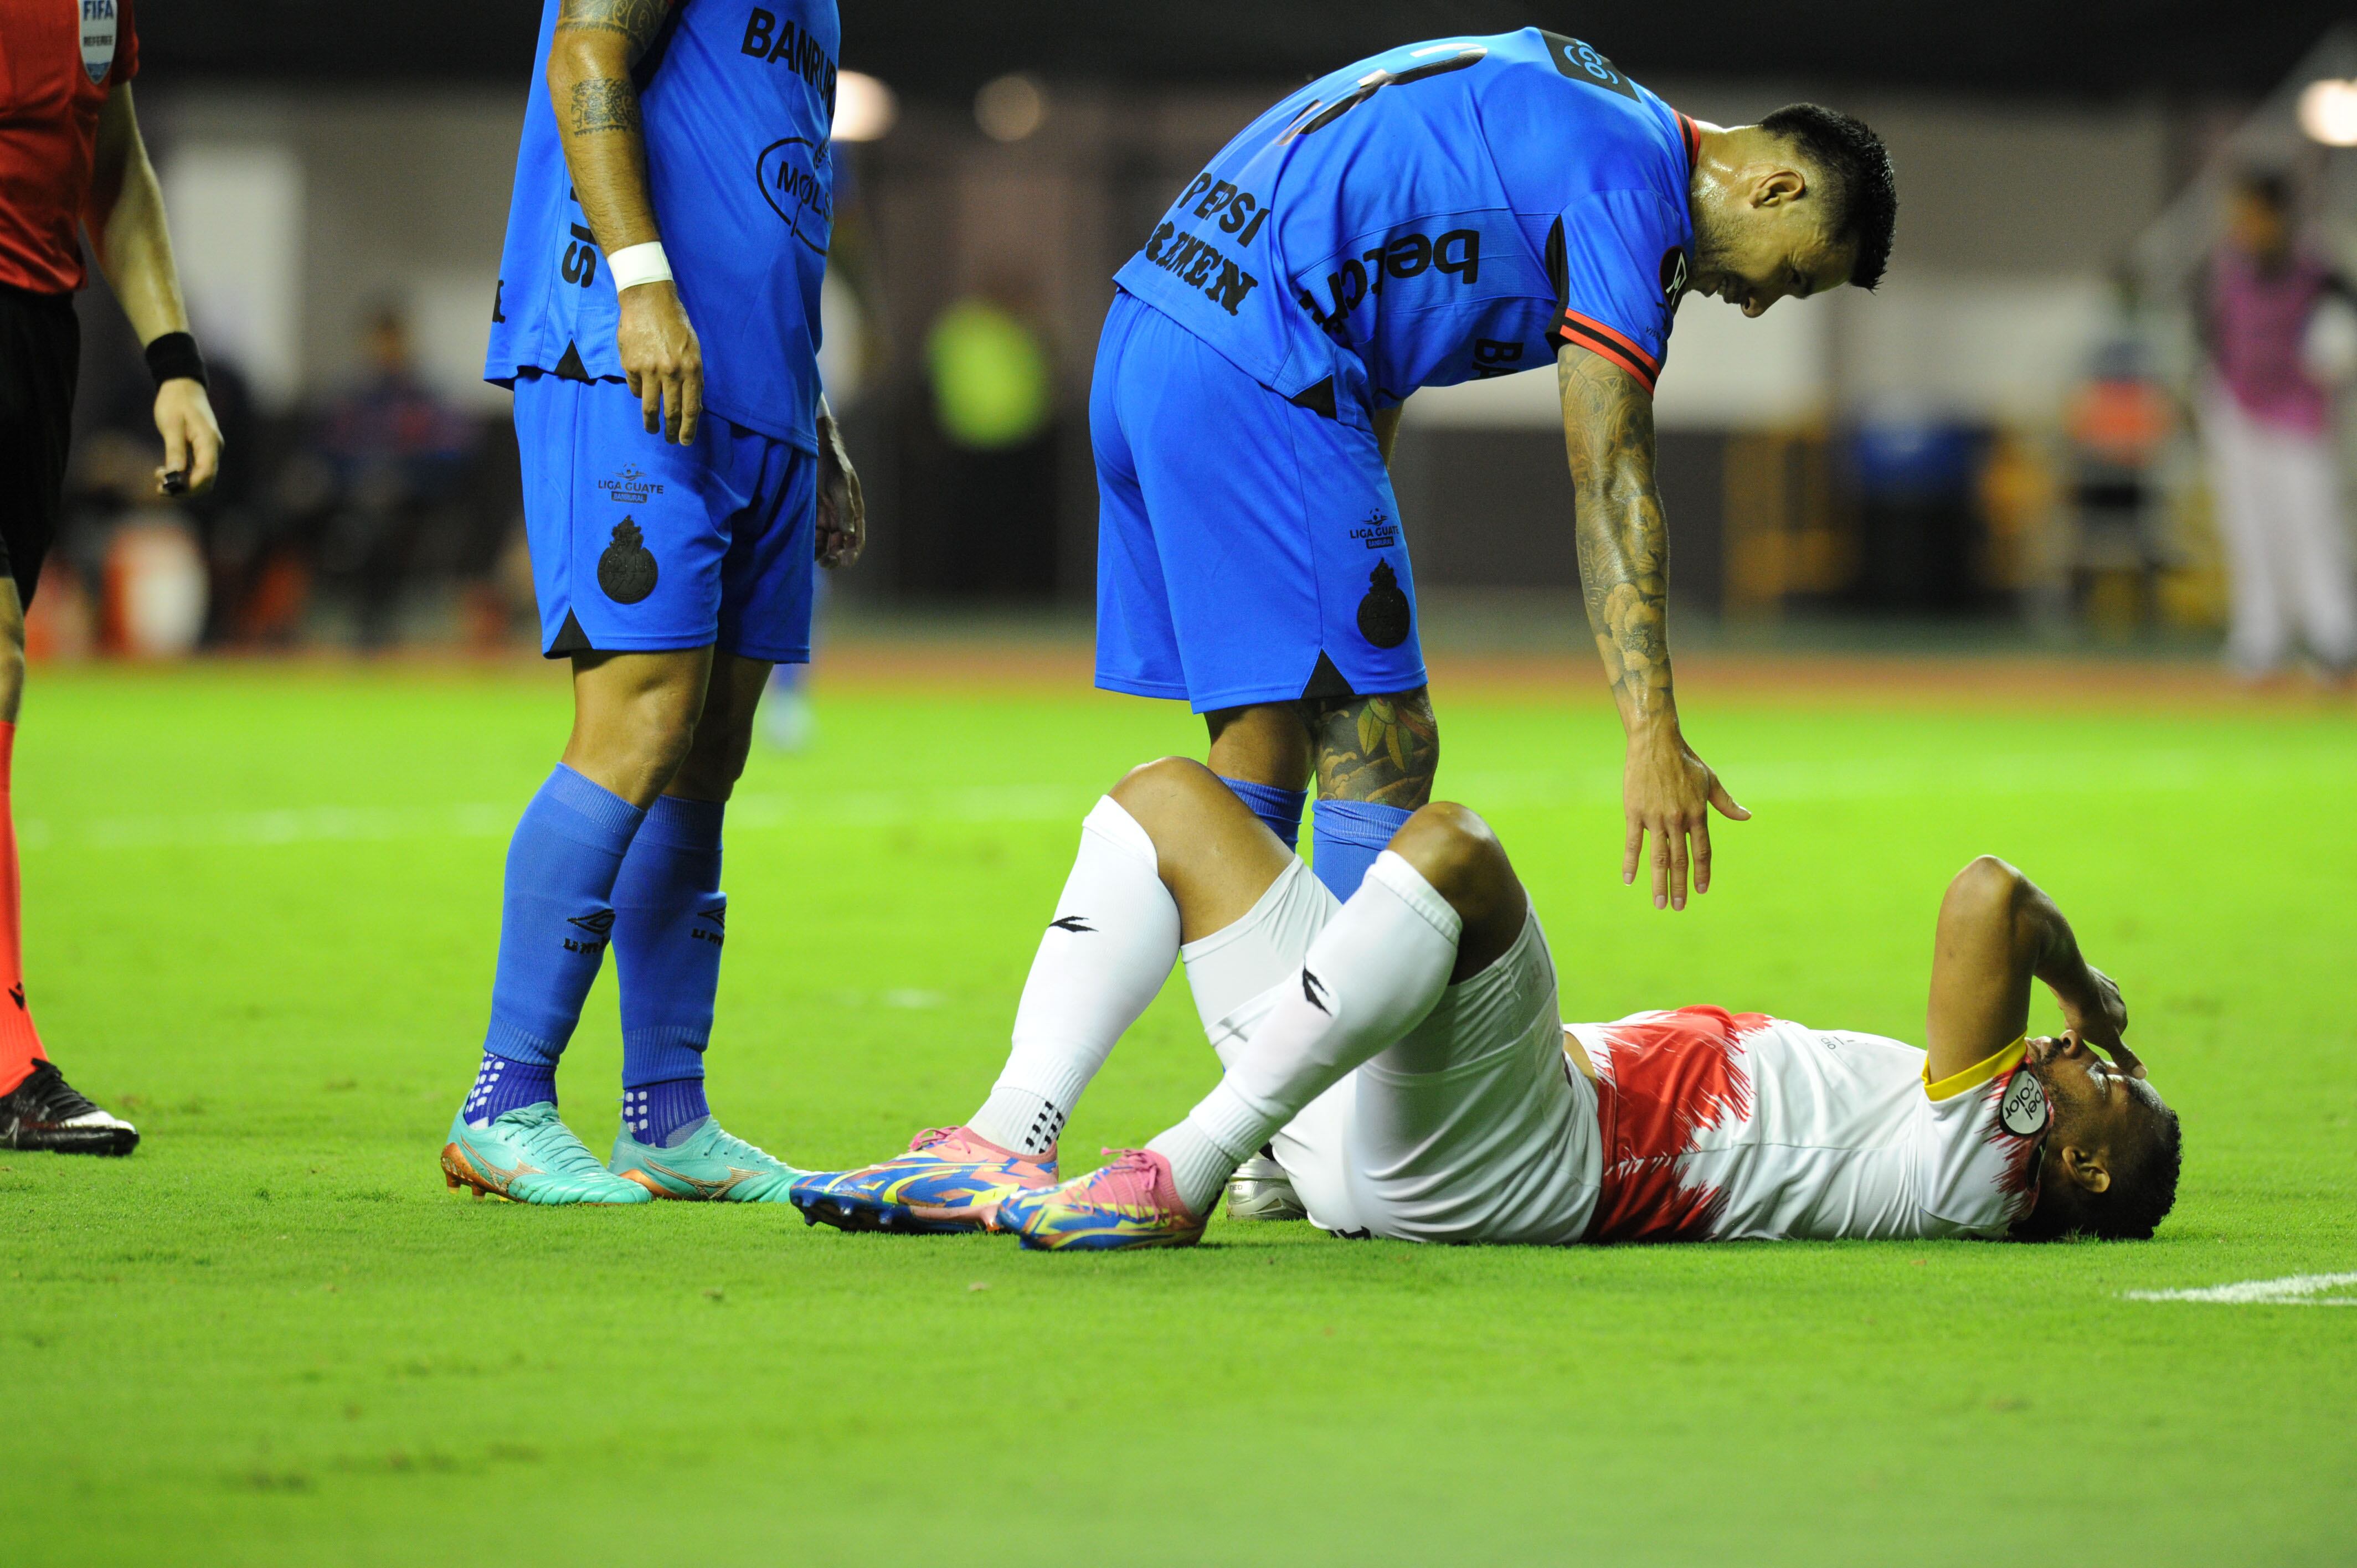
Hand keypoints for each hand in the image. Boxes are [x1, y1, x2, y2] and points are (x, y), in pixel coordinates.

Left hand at [153, 377, 221, 495]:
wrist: (182, 386)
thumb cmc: (175, 402)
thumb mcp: (171, 425)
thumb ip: (175, 451)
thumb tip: (174, 475)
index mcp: (209, 442)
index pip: (206, 473)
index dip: (189, 485)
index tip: (168, 487)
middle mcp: (213, 449)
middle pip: (206, 480)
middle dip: (184, 488)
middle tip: (159, 487)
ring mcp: (209, 450)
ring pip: (201, 477)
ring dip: (181, 483)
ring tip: (158, 476)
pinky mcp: (201, 450)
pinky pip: (196, 470)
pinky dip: (182, 475)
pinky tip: (165, 471)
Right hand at [617, 279, 701, 443]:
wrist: (649, 300)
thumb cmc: (676, 325)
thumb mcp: (694, 350)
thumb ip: (694, 377)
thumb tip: (693, 406)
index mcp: (692, 369)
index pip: (691, 409)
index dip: (688, 429)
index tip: (685, 441)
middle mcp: (672, 372)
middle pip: (670, 412)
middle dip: (671, 431)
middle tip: (669, 440)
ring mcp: (649, 369)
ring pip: (648, 407)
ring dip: (651, 423)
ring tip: (653, 430)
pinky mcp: (630, 365)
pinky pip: (634, 388)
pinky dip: (638, 392)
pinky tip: (641, 392)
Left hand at [815, 410, 864, 567]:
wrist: (814, 445)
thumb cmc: (833, 462)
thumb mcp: (841, 484)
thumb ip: (845, 509)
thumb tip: (848, 534)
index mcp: (854, 510)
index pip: (857, 538)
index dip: (853, 552)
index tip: (846, 563)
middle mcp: (841, 515)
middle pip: (841, 544)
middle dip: (836, 556)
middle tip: (827, 563)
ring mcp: (826, 514)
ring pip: (826, 541)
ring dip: (822, 551)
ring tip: (816, 556)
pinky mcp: (811, 512)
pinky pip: (811, 532)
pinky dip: (810, 541)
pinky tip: (805, 545)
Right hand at [1622, 724, 1748, 910]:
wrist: (1656, 742)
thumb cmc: (1685, 760)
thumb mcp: (1710, 781)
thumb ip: (1726, 803)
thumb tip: (1746, 816)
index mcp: (1698, 813)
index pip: (1702, 850)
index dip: (1702, 871)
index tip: (1701, 890)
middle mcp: (1678, 819)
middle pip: (1681, 860)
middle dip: (1680, 886)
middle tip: (1678, 907)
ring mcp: (1656, 818)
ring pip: (1659, 857)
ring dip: (1659, 883)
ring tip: (1659, 903)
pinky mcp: (1635, 812)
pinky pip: (1633, 844)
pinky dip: (1631, 863)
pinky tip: (1629, 879)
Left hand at [2057, 966, 2138, 1075]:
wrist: (2073, 981)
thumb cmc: (2088, 1014)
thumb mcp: (2107, 1039)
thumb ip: (2123, 1055)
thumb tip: (2143, 1074)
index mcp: (2122, 1015)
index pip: (2111, 1032)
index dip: (2095, 1037)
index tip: (2083, 1037)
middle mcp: (2117, 998)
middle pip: (2100, 1016)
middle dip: (2086, 1022)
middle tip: (2070, 1024)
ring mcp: (2103, 984)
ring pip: (2090, 1001)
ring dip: (2079, 1008)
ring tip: (2067, 1010)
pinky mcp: (2088, 973)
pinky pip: (2080, 987)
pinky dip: (2073, 994)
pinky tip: (2065, 996)